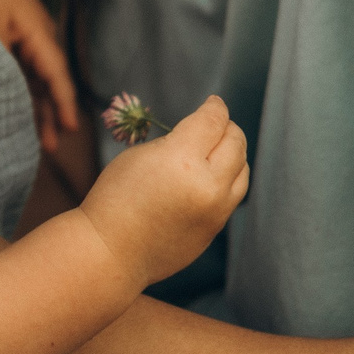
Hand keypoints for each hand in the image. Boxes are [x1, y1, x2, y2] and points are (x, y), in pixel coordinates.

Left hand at [0, 0, 79, 153]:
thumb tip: (2, 92)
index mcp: (37, 28)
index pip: (55, 71)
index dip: (62, 100)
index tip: (69, 127)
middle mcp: (35, 34)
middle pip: (47, 79)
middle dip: (50, 111)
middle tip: (52, 146)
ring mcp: (20, 35)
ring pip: (33, 77)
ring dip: (35, 105)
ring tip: (38, 139)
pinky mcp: (5, 36)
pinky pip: (18, 69)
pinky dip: (19, 90)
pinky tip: (14, 111)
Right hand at [77, 95, 247, 287]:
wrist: (111, 251)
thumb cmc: (115, 198)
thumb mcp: (140, 155)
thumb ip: (175, 142)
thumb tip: (201, 134)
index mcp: (182, 159)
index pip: (213, 121)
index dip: (215, 107)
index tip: (213, 102)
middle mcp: (207, 185)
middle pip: (235, 142)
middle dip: (227, 127)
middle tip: (217, 122)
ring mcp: (215, 211)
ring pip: (242, 170)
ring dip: (234, 154)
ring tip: (218, 149)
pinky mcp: (215, 229)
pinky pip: (232, 196)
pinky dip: (228, 179)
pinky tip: (211, 176)